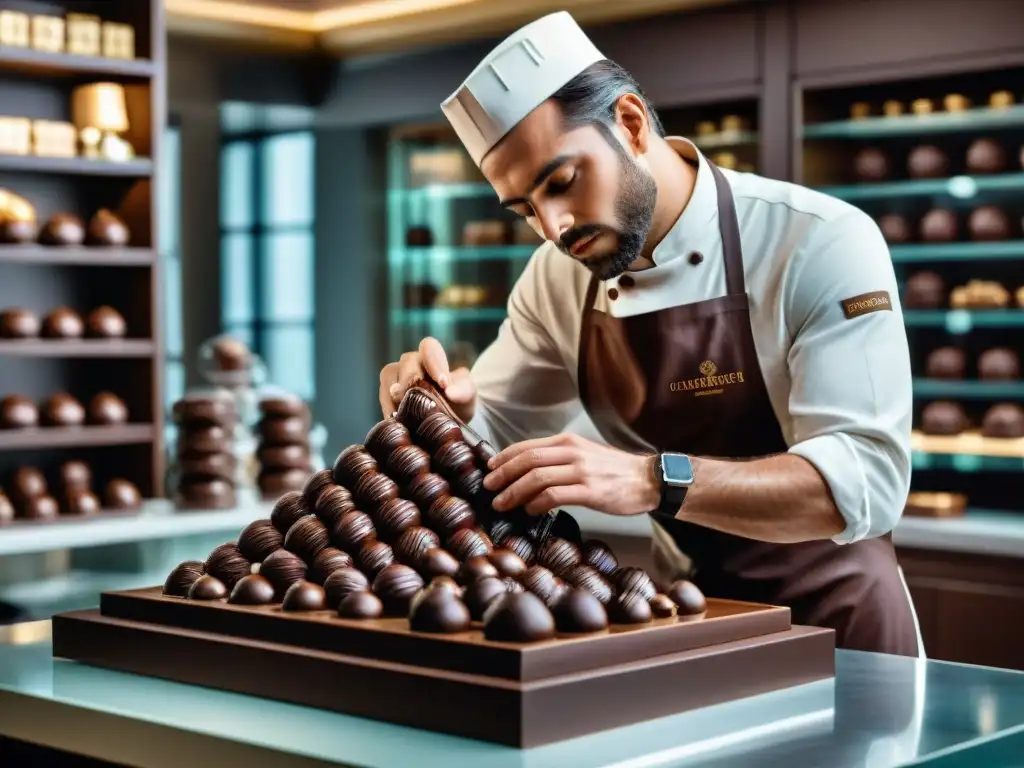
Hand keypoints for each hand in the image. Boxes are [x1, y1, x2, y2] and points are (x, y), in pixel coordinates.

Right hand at [378, 336, 476, 421]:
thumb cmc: (459, 399)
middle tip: (413, 397)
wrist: (448, 416)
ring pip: (389, 375)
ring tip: (401, 412)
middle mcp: (413, 361)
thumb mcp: (468, 395)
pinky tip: (395, 419)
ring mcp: (397, 375)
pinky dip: (388, 407)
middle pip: (406, 362)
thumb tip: (449, 391)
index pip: (429, 348)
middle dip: (410, 379)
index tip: (443, 384)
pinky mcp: (387, 392)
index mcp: (434, 356)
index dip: (434, 362)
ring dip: (393, 395)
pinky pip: (383, 394)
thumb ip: (463, 390)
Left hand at [483, 433, 659, 516]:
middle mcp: (573, 453)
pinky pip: (554, 496)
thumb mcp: (584, 454)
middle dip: (503, 475)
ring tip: (502, 503)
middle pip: (528, 460)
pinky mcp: (590, 491)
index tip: (490, 468)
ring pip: (537, 478)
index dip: (505, 457)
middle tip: (489, 487)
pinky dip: (536, 503)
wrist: (648, 479)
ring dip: (514, 492)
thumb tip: (528, 470)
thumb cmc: (614, 470)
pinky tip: (529, 510)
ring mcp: (582, 472)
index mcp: (568, 442)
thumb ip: (559, 458)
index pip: (528, 446)